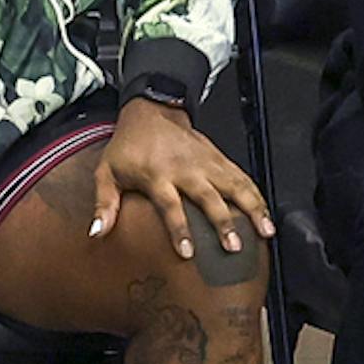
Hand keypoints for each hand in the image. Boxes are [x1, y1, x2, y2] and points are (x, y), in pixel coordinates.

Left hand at [91, 99, 276, 257]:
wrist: (151, 111)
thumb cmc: (128, 147)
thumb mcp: (107, 172)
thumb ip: (104, 204)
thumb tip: (97, 233)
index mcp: (157, 175)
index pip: (170, 206)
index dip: (179, 230)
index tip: (188, 252)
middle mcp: (185, 169)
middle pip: (209, 198)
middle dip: (223, 222)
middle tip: (234, 246)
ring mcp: (205, 163)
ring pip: (234, 186)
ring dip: (251, 208)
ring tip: (265, 231)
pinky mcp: (219, 158)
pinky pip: (242, 177)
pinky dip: (256, 195)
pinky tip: (266, 214)